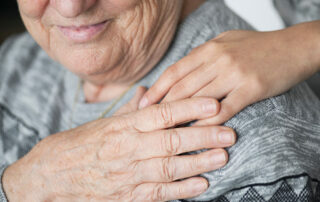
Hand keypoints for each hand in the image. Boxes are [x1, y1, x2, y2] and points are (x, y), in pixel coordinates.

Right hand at [3, 97, 235, 200]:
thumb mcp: (105, 122)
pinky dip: (182, 190)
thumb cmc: (81, 143)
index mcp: (124, 126)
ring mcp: (128, 174)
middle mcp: (128, 148)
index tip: (214, 103)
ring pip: (169, 167)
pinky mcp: (127, 196)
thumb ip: (131, 109)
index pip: (162, 112)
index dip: (189, 107)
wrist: (51, 173)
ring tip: (222, 156)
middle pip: (171, 140)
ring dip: (198, 162)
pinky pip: (158, 193)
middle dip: (203, 136)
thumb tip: (149, 91)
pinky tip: (202, 184)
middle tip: (229, 132)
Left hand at [139, 23, 319, 124]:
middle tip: (148, 124)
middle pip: (181, 87)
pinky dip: (207, 123)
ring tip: (166, 132)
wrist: (292, 47)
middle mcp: (217, 60)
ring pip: (198, 100)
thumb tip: (182, 71)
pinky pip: (223, 109)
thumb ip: (203, 55)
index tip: (142, 104)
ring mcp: (234, 74)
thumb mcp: (225, 41)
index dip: (156, 89)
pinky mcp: (250, 89)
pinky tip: (197, 133)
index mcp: (209, 49)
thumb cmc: (257, 46)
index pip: (174, 72)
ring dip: (181, 118)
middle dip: (162, 107)